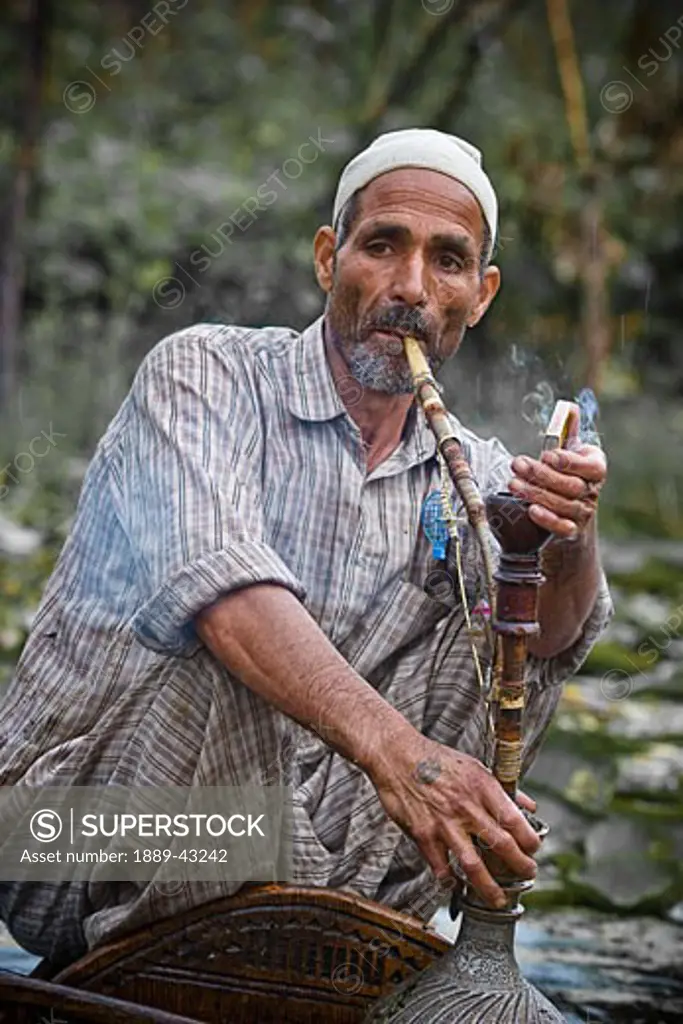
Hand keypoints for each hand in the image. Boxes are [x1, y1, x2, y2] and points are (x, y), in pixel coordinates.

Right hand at [369, 734, 540, 907]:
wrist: (396, 754)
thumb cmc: (435, 759)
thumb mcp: (474, 766)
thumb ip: (502, 789)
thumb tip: (528, 805)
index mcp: (482, 787)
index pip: (515, 821)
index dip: (530, 840)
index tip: (533, 849)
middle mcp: (466, 806)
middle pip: (502, 845)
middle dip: (520, 866)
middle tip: (527, 874)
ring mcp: (444, 823)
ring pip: (473, 865)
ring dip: (489, 888)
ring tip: (498, 899)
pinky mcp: (422, 834)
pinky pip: (441, 867)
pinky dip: (450, 882)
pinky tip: (455, 885)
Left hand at [508, 440, 606, 540]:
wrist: (571, 515)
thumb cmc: (566, 477)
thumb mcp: (569, 453)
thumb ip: (567, 432)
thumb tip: (569, 408)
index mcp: (596, 469)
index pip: (592, 467)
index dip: (570, 462)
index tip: (547, 455)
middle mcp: (593, 492)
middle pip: (571, 486)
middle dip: (542, 475)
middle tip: (518, 464)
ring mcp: (584, 513)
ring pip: (563, 505)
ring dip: (536, 493)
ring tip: (513, 483)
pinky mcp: (572, 532)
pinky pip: (563, 527)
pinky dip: (548, 519)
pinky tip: (531, 509)